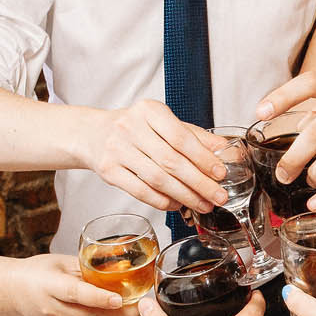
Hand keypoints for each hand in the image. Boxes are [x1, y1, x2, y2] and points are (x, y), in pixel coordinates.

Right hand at [11, 253, 137, 315]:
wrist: (13, 291)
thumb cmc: (36, 272)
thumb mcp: (60, 261)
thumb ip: (85, 267)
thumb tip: (114, 268)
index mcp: (50, 285)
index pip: (77, 293)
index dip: (99, 297)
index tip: (119, 299)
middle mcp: (52, 308)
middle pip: (89, 314)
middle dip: (118, 313)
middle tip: (139, 306)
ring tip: (134, 312)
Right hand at [86, 100, 227, 211]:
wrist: (93, 134)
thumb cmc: (133, 128)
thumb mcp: (162, 122)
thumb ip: (192, 135)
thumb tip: (223, 149)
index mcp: (149, 111)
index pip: (181, 137)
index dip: (203, 158)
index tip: (220, 173)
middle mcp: (130, 127)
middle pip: (171, 161)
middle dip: (199, 183)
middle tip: (218, 196)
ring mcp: (117, 150)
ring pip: (158, 179)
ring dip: (184, 196)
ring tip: (202, 204)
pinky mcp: (109, 171)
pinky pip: (141, 191)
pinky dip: (162, 201)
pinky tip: (177, 204)